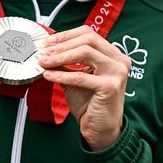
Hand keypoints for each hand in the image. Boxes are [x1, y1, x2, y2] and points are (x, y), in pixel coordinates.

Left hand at [38, 25, 130, 150]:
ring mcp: (117, 72)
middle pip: (88, 40)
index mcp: (112, 54)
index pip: (88, 34)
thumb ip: (64, 63)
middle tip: (44, 52)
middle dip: (62, 44)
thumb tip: (46, 50)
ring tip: (44, 62)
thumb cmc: (89, 103)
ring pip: (85, 53)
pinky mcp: (110, 86)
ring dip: (60, 56)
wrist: (100, 129)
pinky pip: (80, 76)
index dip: (66, 35)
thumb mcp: (74, 78)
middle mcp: (119, 60)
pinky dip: (62, 74)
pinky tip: (49, 76)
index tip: (48, 42)